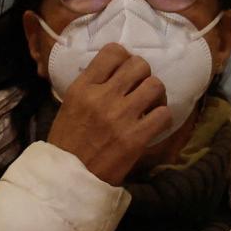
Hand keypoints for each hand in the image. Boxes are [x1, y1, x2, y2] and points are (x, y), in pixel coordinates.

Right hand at [45, 44, 173, 183]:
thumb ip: (89, 87)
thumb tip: (112, 72)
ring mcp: (121, 117)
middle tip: (139, 88)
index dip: (124, 57)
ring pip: (155, 85)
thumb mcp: (69, 106)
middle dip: (143, 75)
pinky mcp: (136, 138)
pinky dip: (162, 118)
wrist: (68, 179)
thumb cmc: (66, 144)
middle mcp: (103, 97)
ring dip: (156, 95)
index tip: (124, 71)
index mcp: (83, 88)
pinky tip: (154, 124)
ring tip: (150, 105)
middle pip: (139, 65)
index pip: (113, 51)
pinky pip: (164, 114)